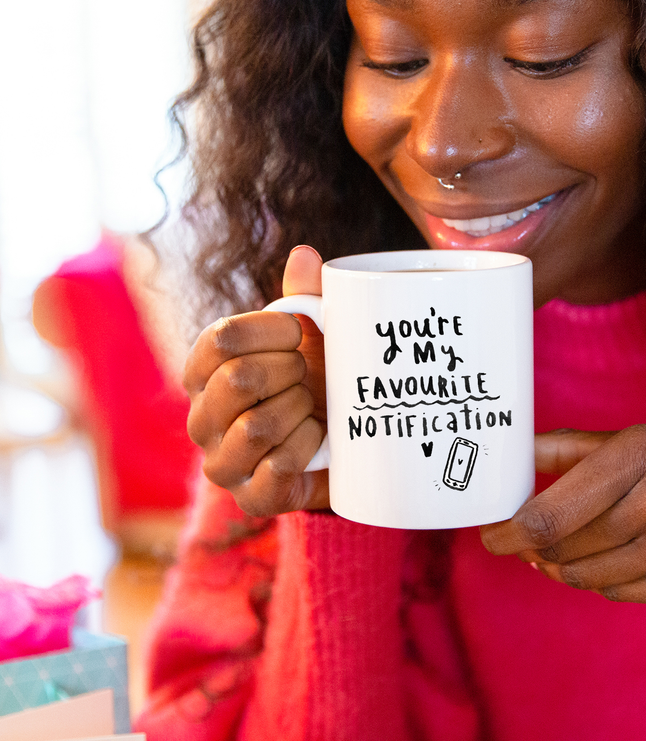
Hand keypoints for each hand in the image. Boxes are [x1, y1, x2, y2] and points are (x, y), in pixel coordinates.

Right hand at [183, 245, 328, 515]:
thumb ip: (305, 297)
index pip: (221, 339)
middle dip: (290, 371)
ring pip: (257, 426)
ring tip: (312, 407)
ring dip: (300, 410)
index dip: (272, 331)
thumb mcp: (312, 338)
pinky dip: (307, 449)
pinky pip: (276, 470)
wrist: (337, 445)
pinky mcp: (250, 499)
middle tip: (308, 374)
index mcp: (204, 371)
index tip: (301, 333)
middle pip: (239, 378)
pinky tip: (317, 440)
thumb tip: (305, 253)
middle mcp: (201, 418)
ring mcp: (221, 462)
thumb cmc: (314, 381)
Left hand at [481, 424, 645, 606]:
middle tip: (517, 538)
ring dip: (559, 565)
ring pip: (585, 576)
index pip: (549, 513)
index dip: (507, 531)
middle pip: (561, 548)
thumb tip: (521, 452)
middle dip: (529, 546)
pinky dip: (596, 580)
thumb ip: (576, 448)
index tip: (488, 534)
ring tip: (554, 550)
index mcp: (636, 459)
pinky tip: (597, 562)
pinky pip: (619, 594)